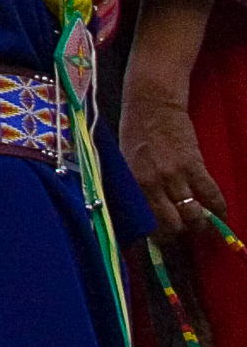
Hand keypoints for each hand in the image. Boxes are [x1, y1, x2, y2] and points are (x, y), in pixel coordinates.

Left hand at [123, 84, 228, 239]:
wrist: (151, 103)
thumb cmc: (134, 132)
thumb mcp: (125, 162)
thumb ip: (135, 188)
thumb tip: (143, 216)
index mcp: (132, 182)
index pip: (146, 222)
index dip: (158, 238)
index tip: (164, 243)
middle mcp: (151, 182)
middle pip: (172, 225)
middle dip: (180, 234)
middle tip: (184, 232)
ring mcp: (174, 175)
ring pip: (194, 215)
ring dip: (201, 225)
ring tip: (203, 225)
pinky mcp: (195, 165)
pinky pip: (212, 196)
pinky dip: (220, 209)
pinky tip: (221, 215)